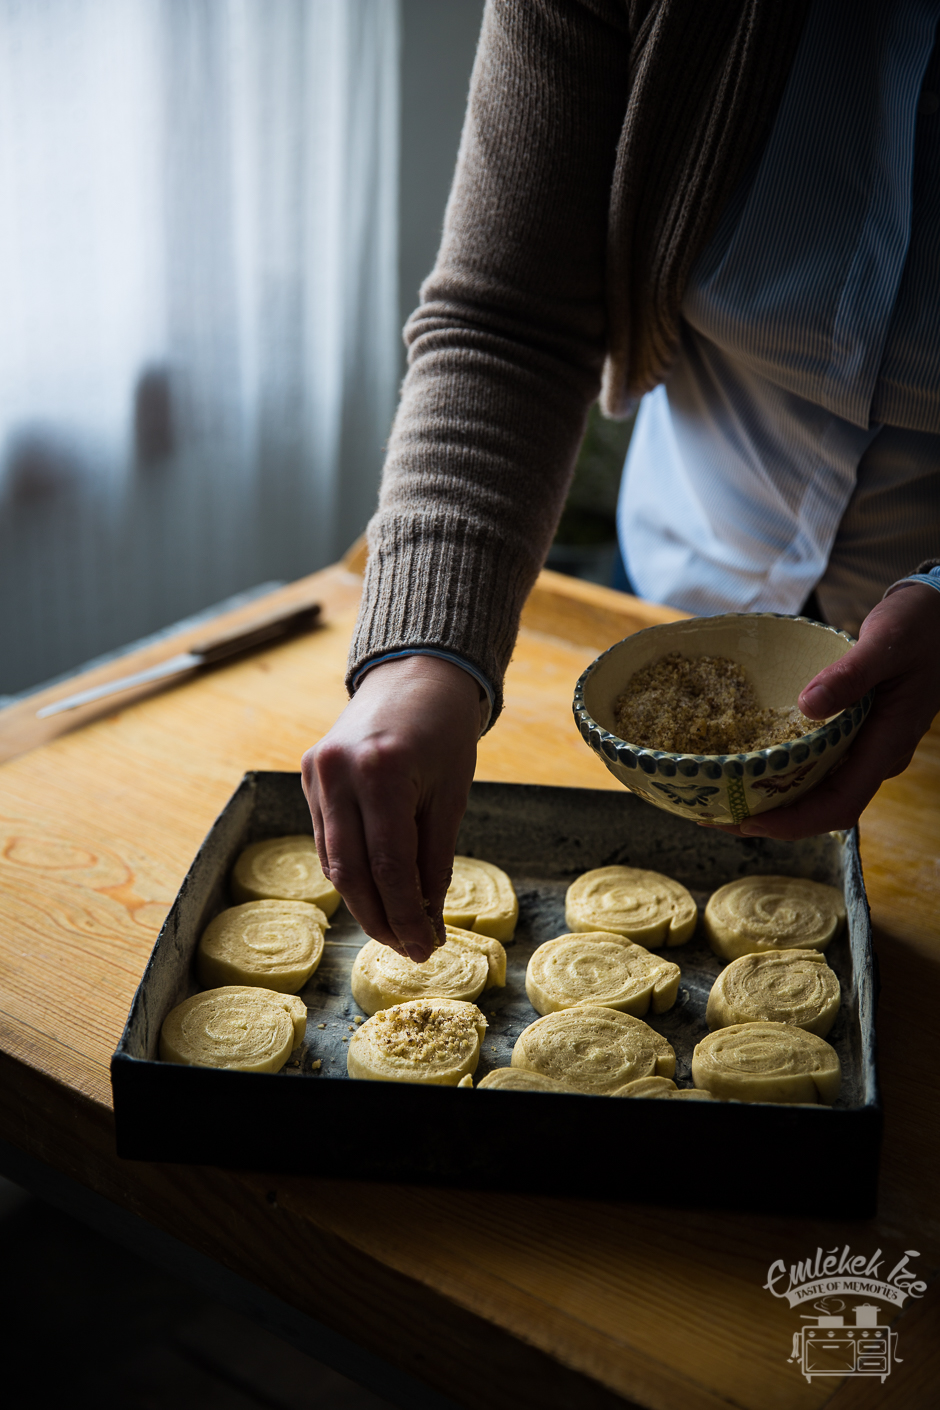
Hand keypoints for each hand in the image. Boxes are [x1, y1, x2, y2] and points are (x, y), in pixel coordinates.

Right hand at [301, 655, 485, 960]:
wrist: (414, 674)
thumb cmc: (443, 732)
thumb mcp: (452, 794)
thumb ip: (435, 858)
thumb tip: (427, 918)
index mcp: (382, 772)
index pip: (390, 866)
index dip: (406, 915)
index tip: (427, 947)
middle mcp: (339, 772)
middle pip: (351, 871)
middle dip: (379, 919)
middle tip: (409, 949)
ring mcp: (317, 772)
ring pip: (332, 860)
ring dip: (362, 901)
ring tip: (394, 930)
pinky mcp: (309, 774)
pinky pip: (326, 837)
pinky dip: (349, 869)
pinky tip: (373, 892)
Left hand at [706, 585, 939, 838]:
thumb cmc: (920, 626)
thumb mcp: (886, 643)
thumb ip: (850, 675)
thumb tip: (807, 706)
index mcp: (889, 743)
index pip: (840, 805)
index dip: (794, 822)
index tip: (748, 821)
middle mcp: (878, 755)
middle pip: (823, 807)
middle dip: (772, 819)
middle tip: (717, 814)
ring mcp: (869, 746)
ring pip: (820, 790)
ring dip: (776, 800)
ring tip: (726, 795)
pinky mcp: (858, 732)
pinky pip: (821, 765)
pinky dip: (786, 772)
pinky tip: (754, 762)